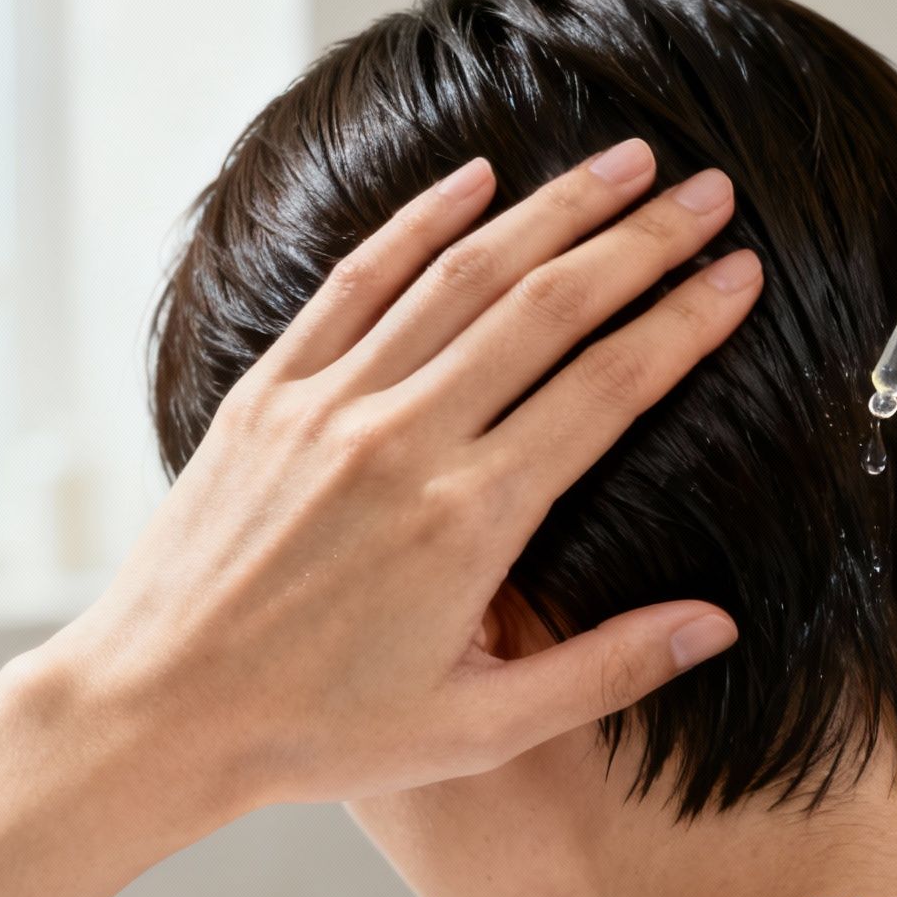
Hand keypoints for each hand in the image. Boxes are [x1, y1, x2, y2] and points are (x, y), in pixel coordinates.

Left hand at [34, 142, 759, 811]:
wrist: (154, 711)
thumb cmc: (320, 734)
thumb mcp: (478, 730)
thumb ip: (607, 670)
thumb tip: (720, 625)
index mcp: (470, 521)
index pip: (609, 389)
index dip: (686, 321)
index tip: (742, 273)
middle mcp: (404, 441)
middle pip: (550, 308)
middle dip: (643, 241)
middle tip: (712, 191)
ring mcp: (331, 404)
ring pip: (463, 274)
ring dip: (554, 209)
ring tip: (626, 162)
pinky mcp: (270, 391)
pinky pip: (357, 281)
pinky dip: (420, 219)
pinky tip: (476, 175)